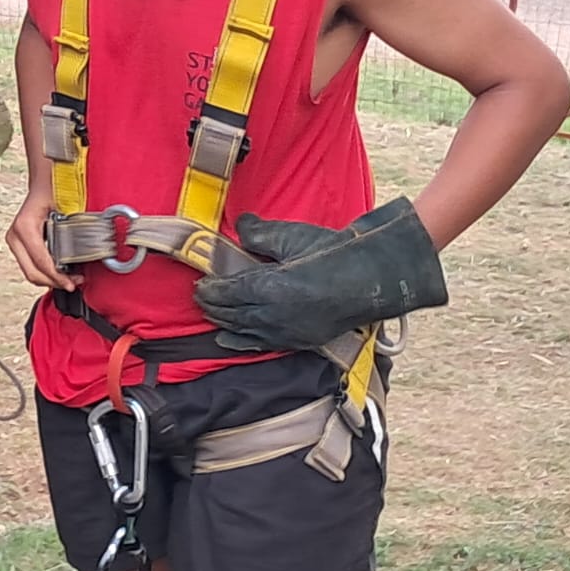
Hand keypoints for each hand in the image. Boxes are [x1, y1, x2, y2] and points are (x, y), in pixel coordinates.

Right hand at [5, 191, 76, 291]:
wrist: (45, 182)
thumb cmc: (55, 190)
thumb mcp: (66, 208)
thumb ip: (72, 231)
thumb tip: (83, 254)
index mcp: (25, 227)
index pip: (40, 261)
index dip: (56, 277)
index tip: (70, 283)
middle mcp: (15, 235)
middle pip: (32, 272)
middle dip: (53, 282)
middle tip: (72, 284)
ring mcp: (14, 240)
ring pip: (30, 272)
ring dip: (49, 280)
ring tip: (68, 280)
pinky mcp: (18, 244)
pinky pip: (30, 265)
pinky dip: (44, 272)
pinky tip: (59, 272)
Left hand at [195, 197, 447, 352]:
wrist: (370, 279)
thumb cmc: (333, 254)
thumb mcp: (293, 237)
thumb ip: (260, 234)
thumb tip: (240, 226)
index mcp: (270, 288)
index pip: (228, 292)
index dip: (210, 289)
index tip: (200, 282)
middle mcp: (274, 315)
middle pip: (232, 313)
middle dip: (212, 305)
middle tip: (198, 296)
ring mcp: (286, 331)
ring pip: (243, 329)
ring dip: (223, 321)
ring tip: (208, 314)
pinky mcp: (298, 340)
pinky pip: (261, 344)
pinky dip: (240, 342)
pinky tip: (226, 342)